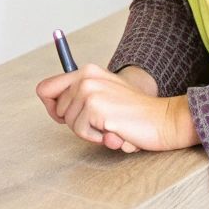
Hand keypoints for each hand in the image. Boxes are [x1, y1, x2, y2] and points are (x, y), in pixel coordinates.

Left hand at [34, 65, 196, 152]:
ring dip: (88, 131)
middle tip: (101, 122)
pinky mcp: (95, 107)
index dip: (51, 107)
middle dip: (75, 123)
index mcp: (86, 71)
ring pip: (68, 123)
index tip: (65, 117)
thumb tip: (54, 109)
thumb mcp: (105, 95)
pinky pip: (80, 132)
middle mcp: (85, 77)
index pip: (45, 89)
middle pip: (56, 111)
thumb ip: (80, 97)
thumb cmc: (134, 114)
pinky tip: (114, 130)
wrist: (163, 119)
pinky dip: (96, 137)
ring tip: (110, 125)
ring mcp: (90, 91)